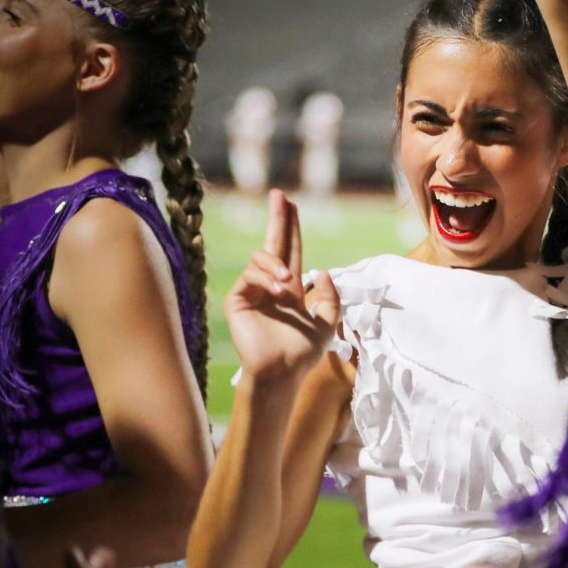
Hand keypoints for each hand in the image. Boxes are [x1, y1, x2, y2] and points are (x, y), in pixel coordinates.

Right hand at [225, 190, 340, 381]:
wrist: (282, 373)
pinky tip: (279, 290)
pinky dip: (266, 279)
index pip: (290, 250)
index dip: (291, 227)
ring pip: (262, 258)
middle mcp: (269, 284)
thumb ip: (330, 298)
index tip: (292, 203)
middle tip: (279, 195)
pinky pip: (250, 275)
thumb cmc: (302, 354)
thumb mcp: (327, 324)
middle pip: (273, 243)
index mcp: (289, 287)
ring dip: (278, 266)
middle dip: (278, 219)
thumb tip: (322, 270)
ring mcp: (251, 290)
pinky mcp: (237, 299)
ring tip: (289, 285)